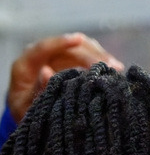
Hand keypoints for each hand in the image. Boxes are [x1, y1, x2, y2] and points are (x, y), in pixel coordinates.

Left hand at [8, 33, 123, 120]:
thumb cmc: (31, 113)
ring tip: (117, 68)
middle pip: (69, 48)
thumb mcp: (29, 107)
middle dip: (91, 55)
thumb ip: (37, 91)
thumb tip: (47, 72)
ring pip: (82, 49)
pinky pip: (89, 56)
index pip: (43, 47)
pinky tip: (115, 69)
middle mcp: (43, 57)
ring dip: (101, 56)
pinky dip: (102, 61)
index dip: (61, 42)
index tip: (79, 39)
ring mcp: (59, 58)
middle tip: (111, 67)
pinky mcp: (73, 62)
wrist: (36, 116)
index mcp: (26, 65)